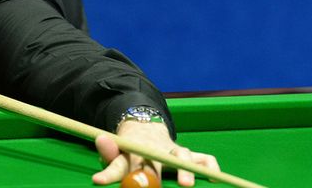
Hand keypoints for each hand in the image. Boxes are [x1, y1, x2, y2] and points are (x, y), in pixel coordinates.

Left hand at [92, 121, 219, 185]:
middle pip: (154, 162)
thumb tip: (99, 150)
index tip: (98, 180)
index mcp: (132, 152)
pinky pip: (205, 159)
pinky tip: (213, 179)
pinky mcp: (190, 155)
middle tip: (148, 185)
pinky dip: (210, 167)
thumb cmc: (130, 149)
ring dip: (184, 170)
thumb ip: (108, 154)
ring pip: (182, 157)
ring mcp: (174, 152)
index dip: (108, 174)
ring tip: (186, 185)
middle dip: (152, 176)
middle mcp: (155, 151)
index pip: (119, 163)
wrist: (145, 128)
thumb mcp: (116, 151)